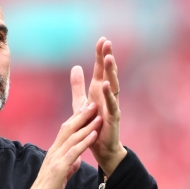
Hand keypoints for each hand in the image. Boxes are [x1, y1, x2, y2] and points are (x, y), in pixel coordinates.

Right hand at [9, 102, 101, 188]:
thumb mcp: (61, 176)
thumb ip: (69, 166)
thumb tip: (76, 160)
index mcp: (54, 153)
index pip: (66, 131)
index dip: (76, 118)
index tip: (86, 108)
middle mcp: (54, 152)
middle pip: (68, 128)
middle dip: (81, 114)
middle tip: (93, 102)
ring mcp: (56, 159)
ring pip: (72, 137)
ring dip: (86, 125)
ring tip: (98, 114)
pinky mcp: (59, 168)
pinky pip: (74, 152)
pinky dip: (84, 142)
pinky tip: (93, 135)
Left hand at [70, 37, 126, 176]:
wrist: (101, 148)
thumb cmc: (93, 125)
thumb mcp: (81, 103)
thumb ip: (78, 86)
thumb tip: (76, 66)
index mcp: (98, 91)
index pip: (100, 69)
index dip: (100, 55)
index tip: (101, 40)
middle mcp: (107, 95)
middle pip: (108, 73)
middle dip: (107, 57)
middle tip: (107, 42)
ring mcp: (112, 105)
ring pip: (113, 85)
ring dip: (111, 72)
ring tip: (108, 58)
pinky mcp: (113, 117)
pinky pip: (112, 104)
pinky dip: (109, 94)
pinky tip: (106, 84)